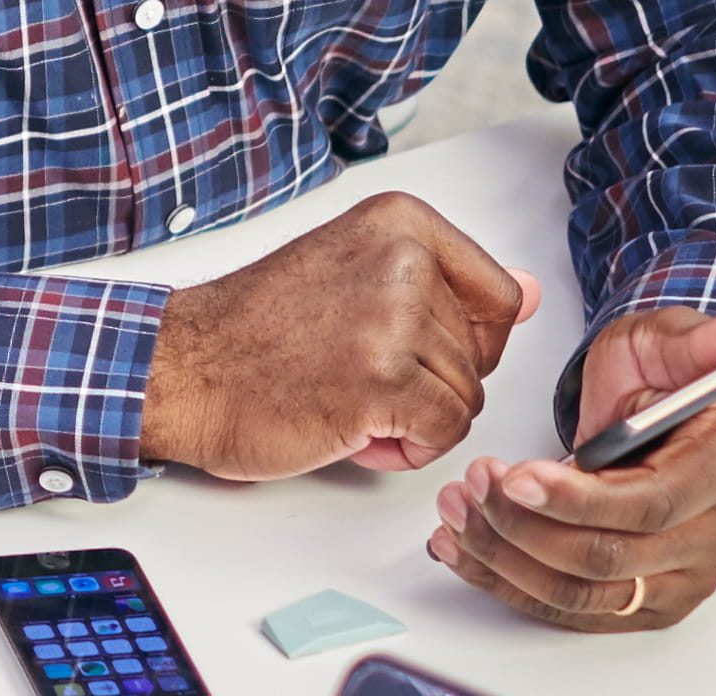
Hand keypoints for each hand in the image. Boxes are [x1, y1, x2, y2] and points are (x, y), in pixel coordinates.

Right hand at [141, 192, 540, 481]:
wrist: (183, 372)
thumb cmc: (252, 334)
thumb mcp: (356, 276)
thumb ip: (444, 285)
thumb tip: (532, 295)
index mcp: (400, 225)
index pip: (498, 297)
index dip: (464, 346)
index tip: (410, 353)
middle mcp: (403, 263)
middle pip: (479, 356)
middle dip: (427, 388)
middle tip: (354, 381)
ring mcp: (394, 322)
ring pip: (465, 398)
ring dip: (414, 422)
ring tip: (347, 406)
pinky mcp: (383, 383)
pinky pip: (444, 433)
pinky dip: (408, 450)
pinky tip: (356, 435)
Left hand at [428, 297, 715, 630]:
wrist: (668, 418)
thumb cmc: (670, 379)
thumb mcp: (684, 340)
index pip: (645, 508)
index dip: (573, 499)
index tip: (513, 476)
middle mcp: (708, 541)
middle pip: (602, 561)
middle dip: (521, 526)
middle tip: (472, 484)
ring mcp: (674, 582)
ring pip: (575, 595)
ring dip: (502, 557)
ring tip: (457, 510)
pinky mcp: (636, 605)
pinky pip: (562, 610)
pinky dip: (504, 582)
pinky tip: (461, 547)